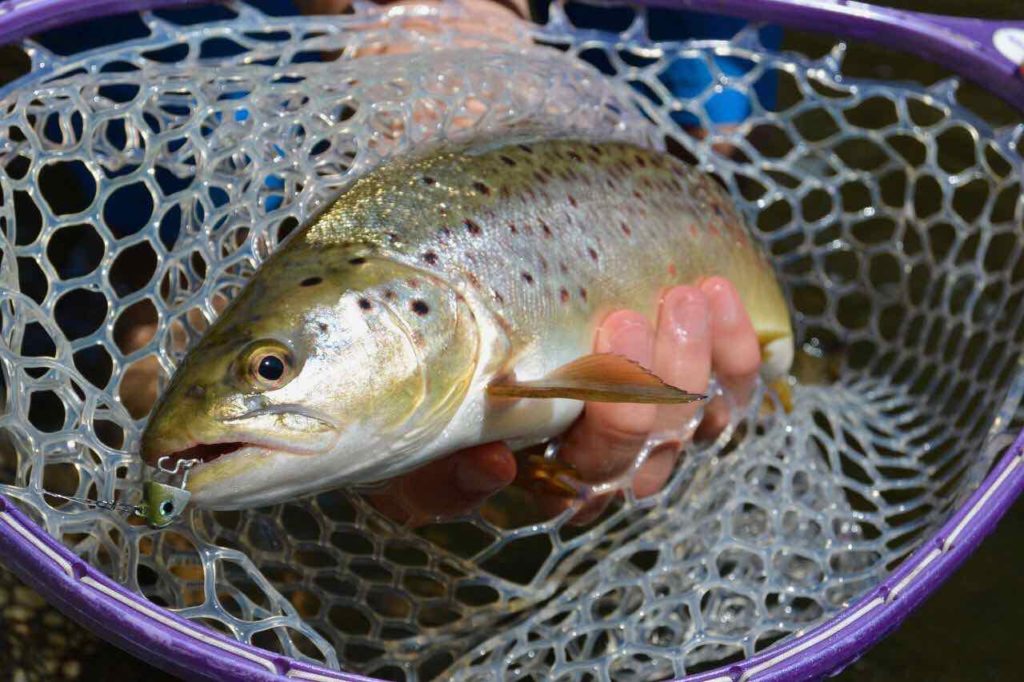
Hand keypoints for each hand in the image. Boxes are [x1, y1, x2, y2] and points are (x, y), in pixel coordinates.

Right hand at [369, 277, 762, 525]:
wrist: (433, 350)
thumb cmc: (426, 398)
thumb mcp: (411, 449)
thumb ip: (438, 478)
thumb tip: (495, 465)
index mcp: (549, 482)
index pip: (600, 470)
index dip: (620, 411)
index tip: (611, 330)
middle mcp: (610, 464)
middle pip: (660, 442)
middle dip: (666, 372)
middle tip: (660, 305)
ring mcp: (651, 427)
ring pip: (702, 415)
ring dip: (705, 356)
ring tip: (692, 294)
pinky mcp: (682, 390)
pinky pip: (730, 384)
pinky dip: (734, 343)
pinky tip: (719, 295)